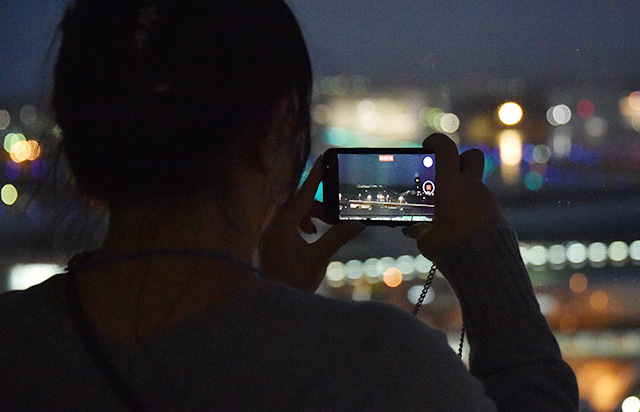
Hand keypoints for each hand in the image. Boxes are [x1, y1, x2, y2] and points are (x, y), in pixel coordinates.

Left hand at [258, 157, 364, 291]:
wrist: (272, 305)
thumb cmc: (293, 282)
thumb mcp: (319, 259)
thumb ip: (337, 237)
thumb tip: (357, 224)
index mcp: (282, 225)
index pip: (303, 194)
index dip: (316, 176)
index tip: (325, 158)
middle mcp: (273, 226)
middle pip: (297, 203)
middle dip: (318, 205)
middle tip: (334, 216)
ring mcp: (270, 235)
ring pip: (293, 214)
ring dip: (311, 216)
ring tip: (323, 229)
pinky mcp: (271, 243)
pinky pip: (288, 224)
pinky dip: (303, 225)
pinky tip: (311, 236)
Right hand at [403, 134, 505, 259]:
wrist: (488, 270)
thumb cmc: (452, 251)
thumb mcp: (428, 241)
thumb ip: (420, 231)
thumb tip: (412, 229)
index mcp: (452, 186)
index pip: (446, 148)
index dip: (436, 141)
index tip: (427, 146)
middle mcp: (472, 187)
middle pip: (472, 156)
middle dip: (460, 159)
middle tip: (445, 173)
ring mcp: (488, 200)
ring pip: (475, 185)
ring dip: (463, 193)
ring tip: (447, 214)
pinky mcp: (497, 215)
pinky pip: (482, 205)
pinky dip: (471, 210)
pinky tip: (460, 229)